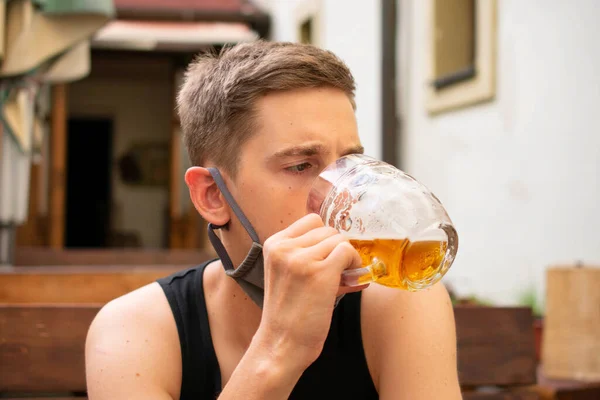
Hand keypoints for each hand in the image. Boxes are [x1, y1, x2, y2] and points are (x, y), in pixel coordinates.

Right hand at [253, 213, 367, 372]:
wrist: (281, 344)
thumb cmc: (288, 314)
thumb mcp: (287, 274)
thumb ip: (307, 254)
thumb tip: (342, 243)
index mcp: (274, 244)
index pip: (311, 221)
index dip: (325, 237)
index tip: (329, 256)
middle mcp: (284, 247)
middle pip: (327, 229)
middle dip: (336, 249)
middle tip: (337, 272)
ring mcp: (301, 259)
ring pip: (338, 239)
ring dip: (346, 257)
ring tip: (342, 279)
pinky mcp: (319, 273)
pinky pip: (347, 251)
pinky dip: (354, 264)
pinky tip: (349, 281)